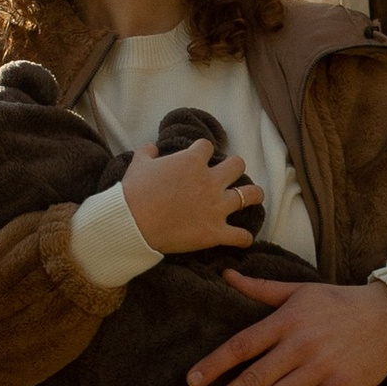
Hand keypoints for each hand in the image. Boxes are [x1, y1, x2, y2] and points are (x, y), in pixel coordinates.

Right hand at [118, 132, 261, 254]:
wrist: (132, 224)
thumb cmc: (133, 193)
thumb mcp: (138, 164)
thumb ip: (148, 152)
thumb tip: (153, 147)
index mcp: (191, 161)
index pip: (207, 146)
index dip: (203, 151)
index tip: (199, 157)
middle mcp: (210, 181)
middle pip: (237, 164)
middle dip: (235, 168)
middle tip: (230, 175)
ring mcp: (216, 206)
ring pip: (250, 195)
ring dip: (254, 196)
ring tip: (254, 197)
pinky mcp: (215, 232)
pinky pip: (240, 235)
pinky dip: (243, 238)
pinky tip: (243, 239)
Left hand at [188, 273, 386, 385]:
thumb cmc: (340, 302)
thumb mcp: (300, 290)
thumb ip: (261, 289)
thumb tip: (226, 275)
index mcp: (286, 320)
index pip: (241, 345)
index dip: (214, 365)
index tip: (192, 382)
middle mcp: (299, 345)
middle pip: (253, 379)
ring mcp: (320, 368)